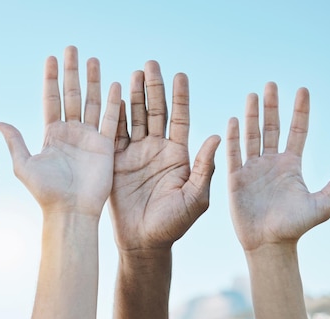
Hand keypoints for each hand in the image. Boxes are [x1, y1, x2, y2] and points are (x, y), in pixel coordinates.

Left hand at [0, 46, 120, 216]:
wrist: (70, 212)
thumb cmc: (45, 193)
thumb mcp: (24, 165)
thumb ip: (15, 141)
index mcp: (51, 134)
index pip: (51, 99)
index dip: (51, 79)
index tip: (51, 58)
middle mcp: (71, 132)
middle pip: (72, 95)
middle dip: (72, 72)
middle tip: (72, 49)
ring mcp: (90, 138)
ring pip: (93, 102)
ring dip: (93, 81)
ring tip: (93, 59)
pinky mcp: (106, 146)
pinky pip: (112, 120)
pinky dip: (114, 103)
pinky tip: (116, 84)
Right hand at [109, 61, 219, 250]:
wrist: (143, 243)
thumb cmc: (174, 225)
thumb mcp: (196, 198)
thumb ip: (205, 168)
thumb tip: (216, 137)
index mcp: (179, 155)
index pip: (180, 118)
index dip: (180, 97)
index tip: (180, 75)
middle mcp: (158, 149)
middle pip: (156, 111)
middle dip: (154, 88)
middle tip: (151, 64)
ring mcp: (136, 154)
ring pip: (135, 118)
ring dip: (134, 96)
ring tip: (133, 74)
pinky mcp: (116, 161)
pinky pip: (114, 134)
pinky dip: (113, 115)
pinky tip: (113, 97)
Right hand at [227, 82, 329, 250]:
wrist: (269, 243)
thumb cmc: (295, 227)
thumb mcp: (322, 205)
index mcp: (291, 165)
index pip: (297, 131)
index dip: (300, 111)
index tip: (302, 90)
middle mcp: (271, 163)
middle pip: (271, 128)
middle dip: (271, 106)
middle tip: (271, 85)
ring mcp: (252, 169)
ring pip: (252, 136)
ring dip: (252, 116)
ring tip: (252, 95)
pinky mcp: (236, 178)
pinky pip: (234, 153)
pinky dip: (233, 137)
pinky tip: (233, 120)